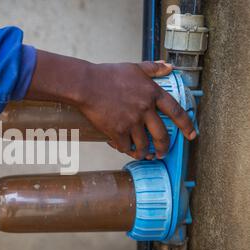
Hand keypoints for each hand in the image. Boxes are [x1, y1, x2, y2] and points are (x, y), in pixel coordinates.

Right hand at [25, 50, 196, 159]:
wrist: (87, 85)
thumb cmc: (108, 75)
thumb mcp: (134, 68)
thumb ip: (154, 68)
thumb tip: (169, 67)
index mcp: (152, 93)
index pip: (176, 112)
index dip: (186, 125)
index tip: (191, 135)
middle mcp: (145, 109)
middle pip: (161, 135)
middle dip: (164, 148)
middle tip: (163, 153)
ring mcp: (131, 122)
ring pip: (144, 145)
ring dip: (145, 153)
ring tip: (144, 155)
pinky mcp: (117, 131)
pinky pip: (125, 146)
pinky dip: (126, 150)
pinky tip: (124, 148)